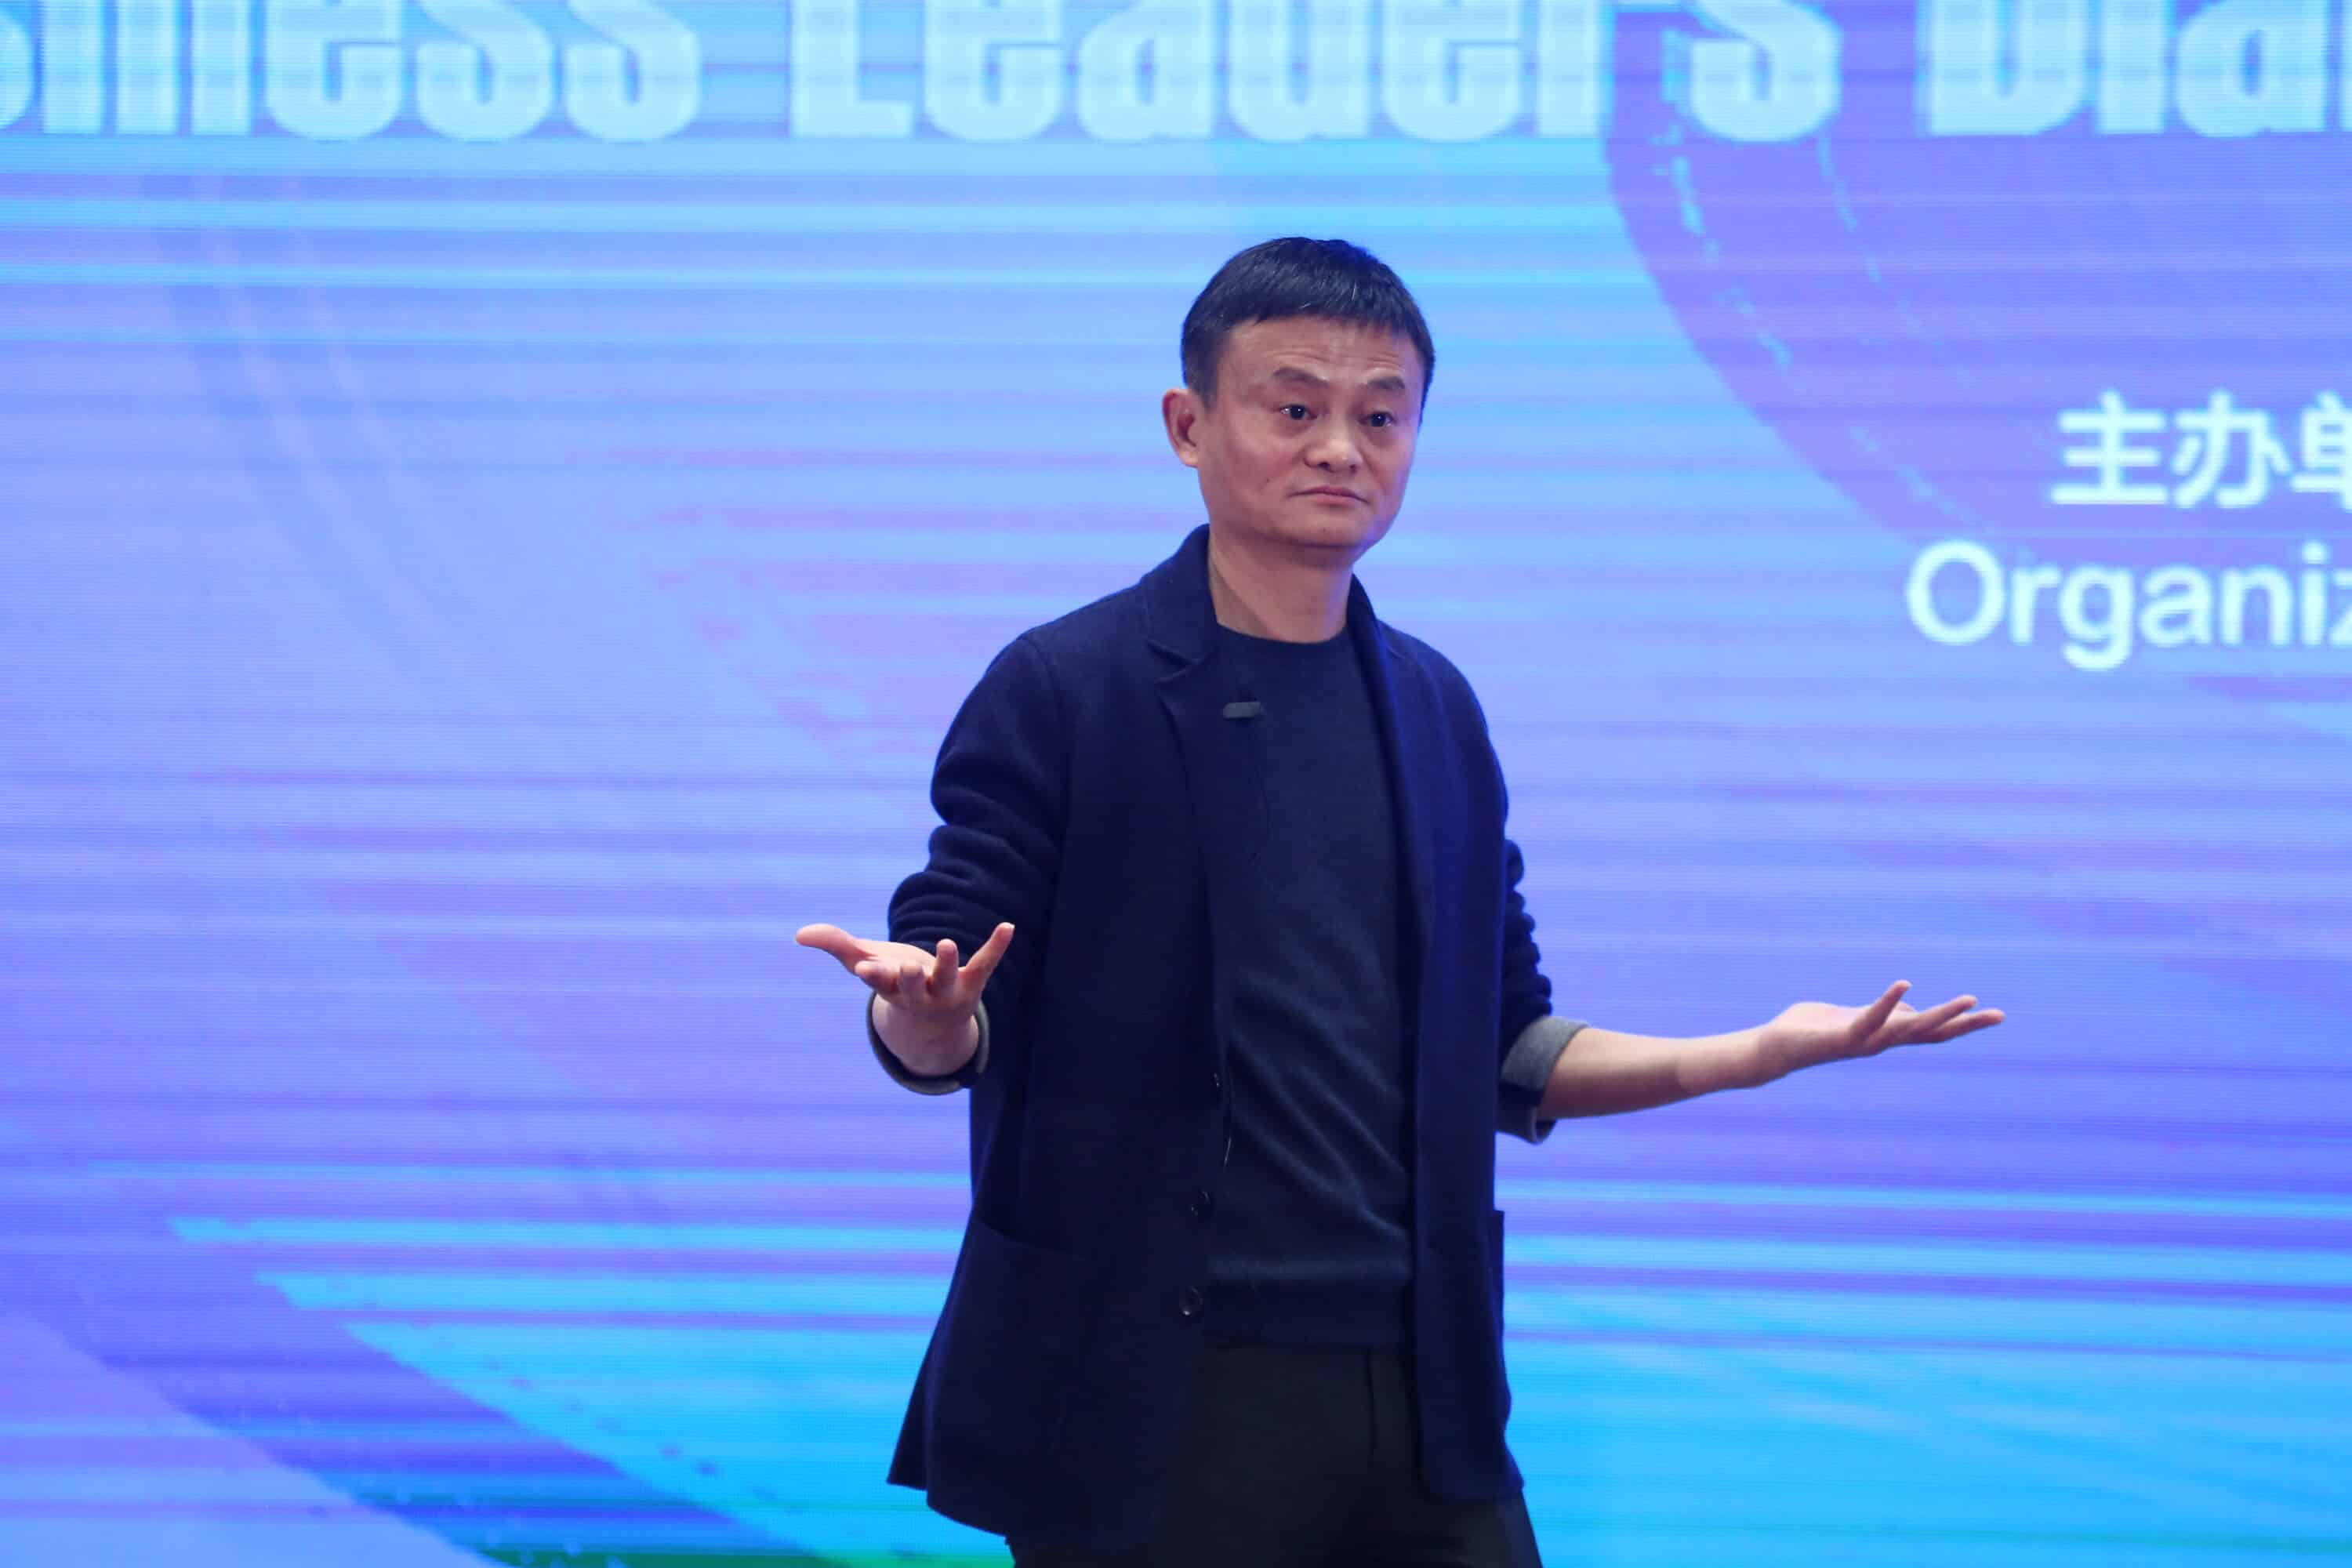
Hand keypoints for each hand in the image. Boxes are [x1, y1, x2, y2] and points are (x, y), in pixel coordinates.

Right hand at [795, 921, 1015, 1074]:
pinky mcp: (972, 983)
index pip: (880, 983)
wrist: (933, 1023)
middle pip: (912, 987)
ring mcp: (947, 990)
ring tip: (947, 944)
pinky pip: (985, 964)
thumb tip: (800, 934)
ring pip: (947, 978)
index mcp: (890, 989)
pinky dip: (996, 946)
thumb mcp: (865, 962)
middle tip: (907, 967)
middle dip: (909, 978)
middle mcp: (918, 994)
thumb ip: (835, 945)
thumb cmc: (893, 984)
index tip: (865, 967)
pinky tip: (1008, 926)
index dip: (874, 975)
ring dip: (947, 963)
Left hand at [1749, 980, 2003, 1085]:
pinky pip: (1870, 1018)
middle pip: (1932, 1033)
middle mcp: (1881, 1042)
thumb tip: (1910, 1012)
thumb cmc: (1812, 1030)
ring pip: (1909, 1030)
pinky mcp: (1842, 1037)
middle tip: (2000, 1014)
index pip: (1932, 1030)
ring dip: (1940, 1015)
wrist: (1774, 1049)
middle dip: (1966, 1024)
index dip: (1962, 1023)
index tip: (1995, 1014)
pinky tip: (1906, 984)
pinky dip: (1888, 1002)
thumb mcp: (1854, 1017)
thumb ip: (1882, 1014)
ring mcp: (1865, 1042)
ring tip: (1968, 999)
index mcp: (1885, 1034)